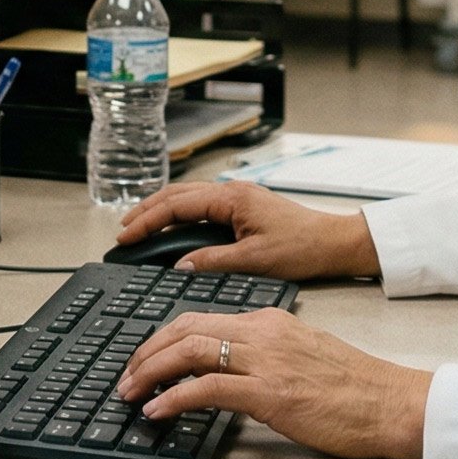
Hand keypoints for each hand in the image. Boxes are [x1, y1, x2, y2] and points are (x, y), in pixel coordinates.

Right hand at [115, 180, 379, 279]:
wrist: (334, 243)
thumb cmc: (303, 248)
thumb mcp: (255, 260)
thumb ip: (213, 261)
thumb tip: (180, 265)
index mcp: (232, 199)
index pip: (177, 205)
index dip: (148, 220)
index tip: (127, 235)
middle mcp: (232, 193)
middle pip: (177, 195)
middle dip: (147, 210)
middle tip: (123, 229)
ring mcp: (238, 198)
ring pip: (188, 198)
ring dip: (161, 210)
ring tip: (139, 226)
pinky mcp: (244, 208)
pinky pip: (201, 206)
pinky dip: (180, 214)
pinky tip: (172, 227)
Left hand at [116, 309, 429, 458]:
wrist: (392, 403)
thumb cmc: (356, 389)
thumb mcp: (304, 358)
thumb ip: (266, 358)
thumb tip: (230, 377)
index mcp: (270, 321)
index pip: (201, 319)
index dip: (164, 338)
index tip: (144, 358)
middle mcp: (263, 333)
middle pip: (185, 328)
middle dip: (146, 351)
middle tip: (125, 376)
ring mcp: (266, 361)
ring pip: (189, 351)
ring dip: (150, 372)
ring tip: (130, 392)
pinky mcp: (271, 394)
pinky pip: (208, 388)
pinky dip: (174, 398)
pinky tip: (158, 411)